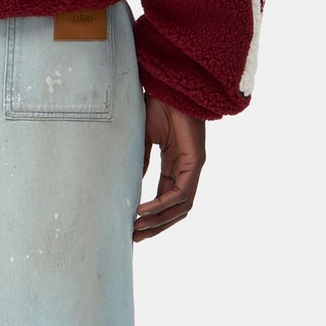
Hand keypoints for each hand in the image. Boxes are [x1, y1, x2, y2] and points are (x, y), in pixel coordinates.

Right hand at [134, 95, 205, 240]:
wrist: (170, 87)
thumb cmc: (159, 107)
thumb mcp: (144, 140)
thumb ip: (141, 162)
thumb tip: (131, 185)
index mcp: (175, 166)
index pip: (167, 200)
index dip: (152, 216)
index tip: (132, 227)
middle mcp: (186, 170)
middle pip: (176, 210)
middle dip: (156, 226)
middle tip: (134, 238)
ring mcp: (193, 167)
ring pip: (180, 206)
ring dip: (159, 220)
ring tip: (137, 228)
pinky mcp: (195, 162)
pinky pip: (181, 192)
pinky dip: (163, 204)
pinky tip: (144, 210)